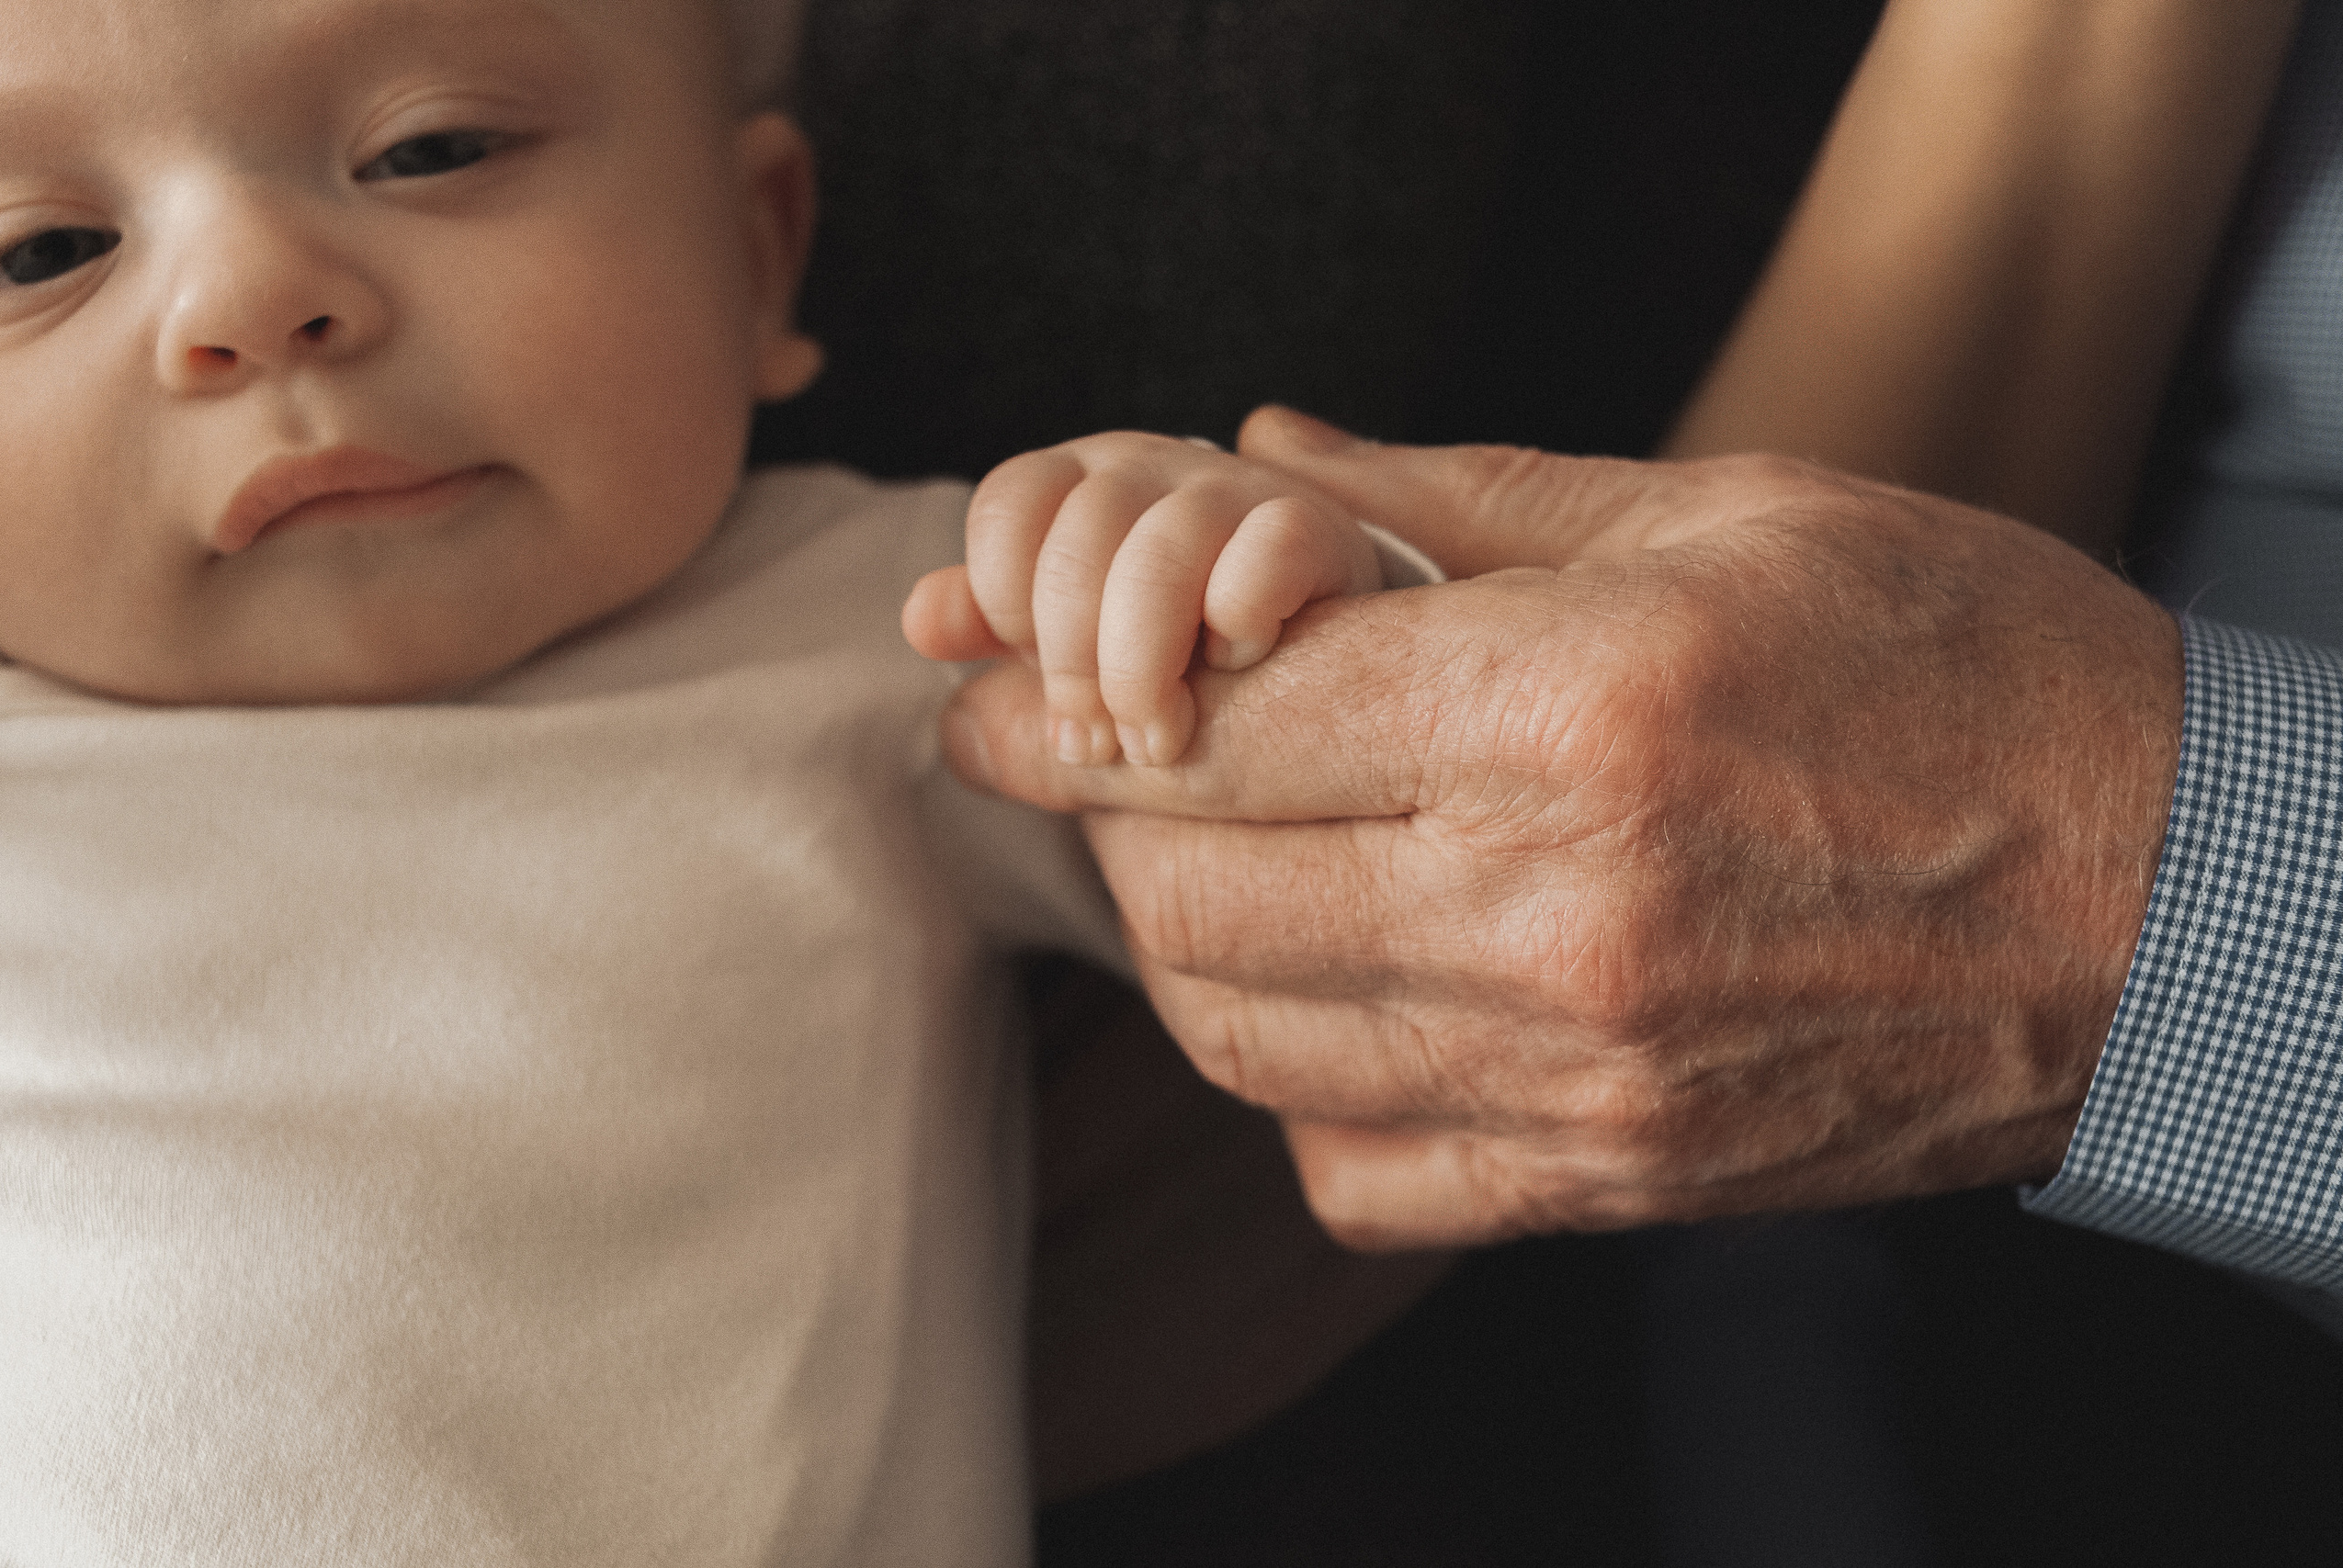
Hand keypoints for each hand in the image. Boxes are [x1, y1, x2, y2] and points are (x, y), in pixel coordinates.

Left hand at [902, 431, 1381, 766]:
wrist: (1347, 661)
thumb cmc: (1197, 657)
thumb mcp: (1083, 644)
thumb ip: (1002, 629)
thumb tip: (923, 619)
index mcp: (1093, 485)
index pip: (1011, 501)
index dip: (1004, 594)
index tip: (1032, 668)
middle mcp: (1163, 471)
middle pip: (1077, 536)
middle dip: (1073, 661)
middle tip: (1098, 743)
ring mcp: (1245, 497)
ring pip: (1155, 555)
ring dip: (1142, 667)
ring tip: (1159, 739)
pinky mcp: (1322, 535)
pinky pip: (1259, 557)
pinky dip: (1236, 624)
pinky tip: (1244, 664)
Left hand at [940, 406, 2184, 1248]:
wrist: (2167, 905)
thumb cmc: (1967, 670)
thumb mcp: (1723, 510)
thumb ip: (1450, 495)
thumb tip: (1251, 457)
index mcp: (1575, 709)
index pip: (1216, 714)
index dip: (1060, 694)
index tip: (986, 685)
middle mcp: (1553, 915)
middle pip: (1189, 884)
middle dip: (1099, 810)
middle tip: (1100, 755)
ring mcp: (1576, 1078)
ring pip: (1240, 1036)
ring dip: (1178, 938)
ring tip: (1204, 856)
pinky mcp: (1606, 1183)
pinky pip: (1350, 1170)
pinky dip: (1293, 1085)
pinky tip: (1336, 994)